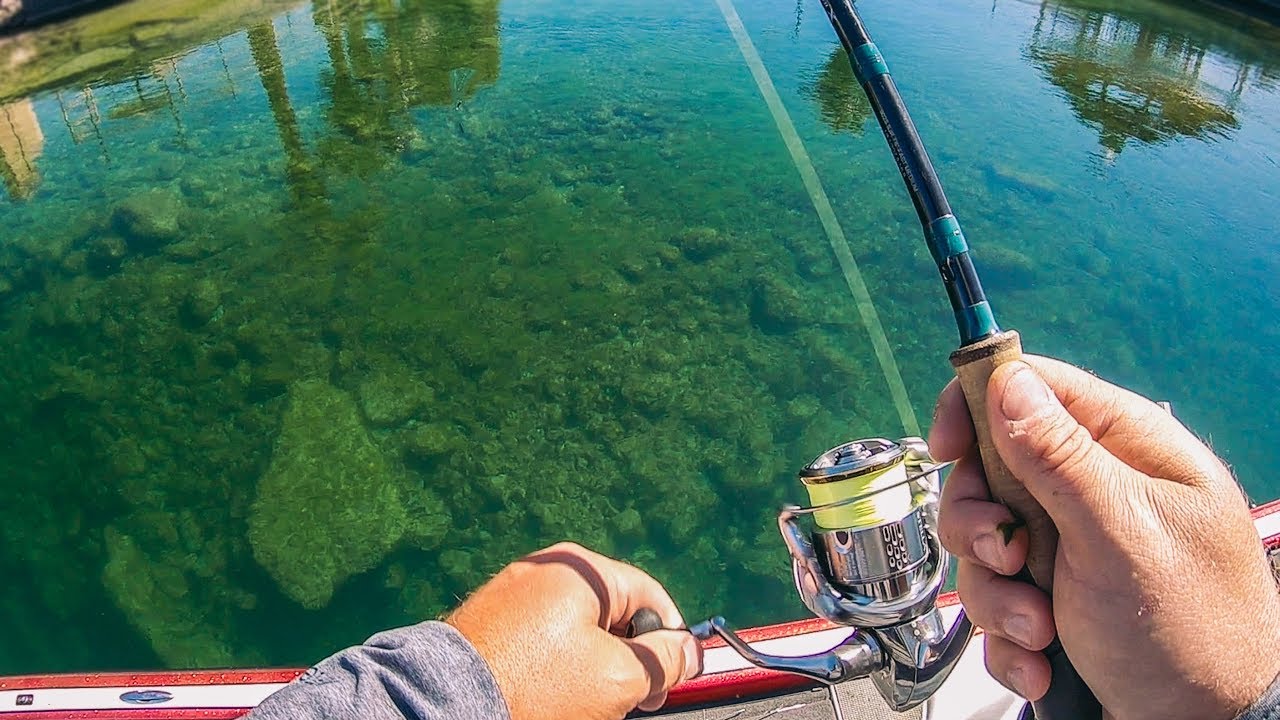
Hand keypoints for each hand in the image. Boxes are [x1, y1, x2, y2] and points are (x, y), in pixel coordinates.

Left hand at [446, 542, 701, 719]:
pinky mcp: (488, 625)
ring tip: (581, 705)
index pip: (650, 596)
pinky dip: (554, 670)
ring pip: (576, 633)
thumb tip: (690, 652)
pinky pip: (539, 642)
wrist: (444, 705)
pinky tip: (549, 700)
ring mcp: (511, 595)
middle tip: (628, 702)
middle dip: (627, 661)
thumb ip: (664, 660)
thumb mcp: (618, 677)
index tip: (672, 681)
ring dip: (592, 670)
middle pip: (612, 614)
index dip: (670, 641)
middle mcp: (545, 570)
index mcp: (580, 569)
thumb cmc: (534, 687)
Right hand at [930, 356, 1279, 719]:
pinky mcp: (1050, 597)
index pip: (1033, 386)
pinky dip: (1007, 635)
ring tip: (1040, 632)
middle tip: (1009, 560)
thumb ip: (1060, 457)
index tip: (948, 450)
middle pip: (989, 470)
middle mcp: (1092, 489)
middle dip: (982, 526)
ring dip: (996, 595)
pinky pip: (993, 598)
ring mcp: (1069, 545)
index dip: (977, 406)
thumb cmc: (1193, 632)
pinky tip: (1043, 660)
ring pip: (982, 542)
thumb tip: (1007, 381)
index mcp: (1124, 448)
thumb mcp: (1121, 536)